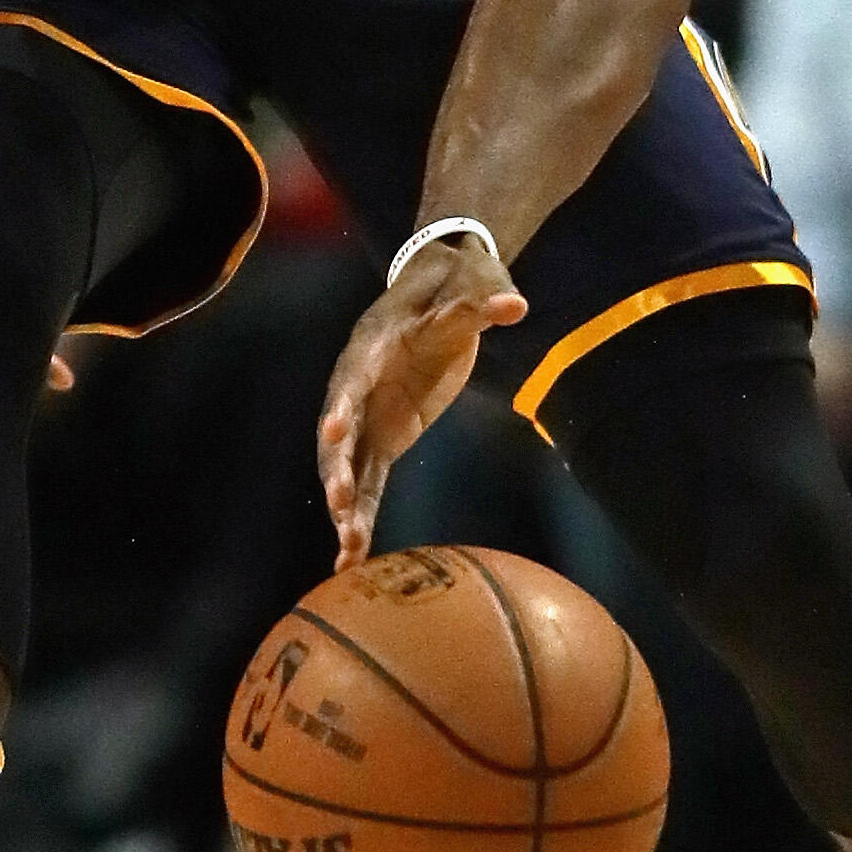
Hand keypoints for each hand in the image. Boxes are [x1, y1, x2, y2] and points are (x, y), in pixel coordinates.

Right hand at [314, 233, 528, 568]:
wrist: (432, 294)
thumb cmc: (447, 292)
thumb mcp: (468, 291)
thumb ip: (484, 303)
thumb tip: (516, 304)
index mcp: (372, 349)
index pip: (352, 378)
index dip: (343, 404)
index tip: (334, 430)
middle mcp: (358, 388)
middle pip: (340, 434)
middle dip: (337, 468)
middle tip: (338, 502)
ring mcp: (367, 418)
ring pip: (348, 468)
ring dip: (346, 507)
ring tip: (348, 549)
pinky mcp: (383, 440)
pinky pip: (367, 484)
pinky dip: (361, 518)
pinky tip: (353, 560)